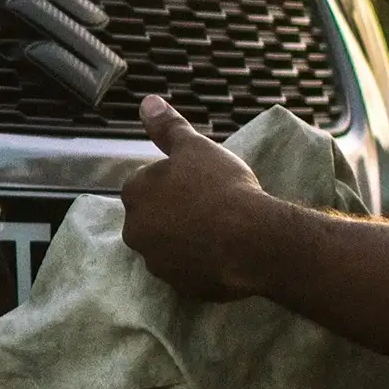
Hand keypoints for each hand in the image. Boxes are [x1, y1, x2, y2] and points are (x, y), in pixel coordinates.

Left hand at [120, 95, 275, 300]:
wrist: (252, 239)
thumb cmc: (223, 186)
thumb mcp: (196, 147)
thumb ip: (168, 127)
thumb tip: (147, 102)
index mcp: (135, 193)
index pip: (144, 184)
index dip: (173, 182)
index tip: (198, 184)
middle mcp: (135, 230)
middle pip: (152, 217)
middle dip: (174, 213)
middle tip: (210, 207)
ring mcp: (155, 261)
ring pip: (168, 246)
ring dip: (185, 239)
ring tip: (220, 231)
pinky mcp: (178, 286)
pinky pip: (186, 271)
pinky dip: (199, 264)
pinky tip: (223, 254)